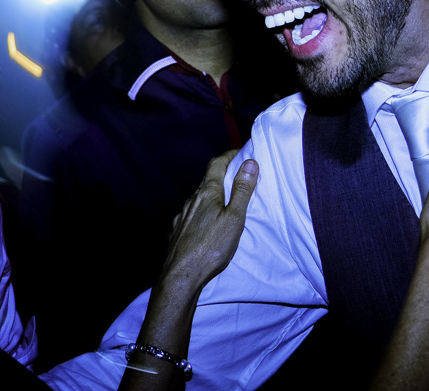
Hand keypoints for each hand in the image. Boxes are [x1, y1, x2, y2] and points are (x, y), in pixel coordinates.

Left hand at [160, 150, 258, 293]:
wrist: (182, 275)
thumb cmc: (211, 247)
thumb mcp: (234, 218)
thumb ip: (242, 190)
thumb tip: (250, 162)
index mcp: (207, 193)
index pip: (217, 164)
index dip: (229, 156)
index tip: (241, 153)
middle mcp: (192, 200)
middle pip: (207, 180)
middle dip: (222, 174)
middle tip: (237, 176)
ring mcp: (182, 216)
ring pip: (198, 198)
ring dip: (211, 194)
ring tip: (224, 201)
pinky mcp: (178, 231)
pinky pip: (191, 214)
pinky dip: (201, 211)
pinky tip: (206, 222)